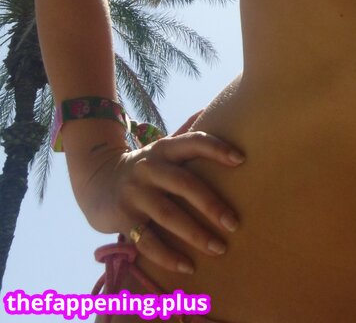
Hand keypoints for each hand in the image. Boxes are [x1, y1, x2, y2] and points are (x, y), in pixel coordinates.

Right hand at [79, 130, 245, 273]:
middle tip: (234, 223)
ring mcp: (135, 193)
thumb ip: (185, 134)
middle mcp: (150, 168)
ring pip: (169, 215)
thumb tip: (208, 109)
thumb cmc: (144, 167)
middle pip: (185, 183)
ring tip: (219, 248)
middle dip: (211, 204)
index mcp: (164, 149)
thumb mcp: (162, 148)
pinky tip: (188, 267)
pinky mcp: (123, 218)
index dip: (216, 148)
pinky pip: (148, 240)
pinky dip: (168, 256)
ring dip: (195, 234)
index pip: (193, 142)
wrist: (96, 180)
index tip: (241, 159)